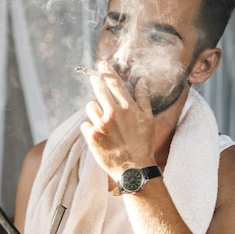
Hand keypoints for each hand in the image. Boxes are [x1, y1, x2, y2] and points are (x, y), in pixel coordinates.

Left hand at [80, 61, 155, 179]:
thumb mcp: (148, 120)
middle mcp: (113, 113)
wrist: (134, 169)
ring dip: (95, 111)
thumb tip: (142, 80)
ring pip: (90, 106)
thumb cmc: (143, 144)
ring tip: (106, 123)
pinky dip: (91, 127)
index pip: (115, 83)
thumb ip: (143, 98)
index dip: (107, 71)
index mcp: (128, 108)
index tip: (102, 64)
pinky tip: (101, 136)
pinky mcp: (91, 136)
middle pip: (99, 88)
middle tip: (94, 76)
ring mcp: (100, 124)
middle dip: (95, 80)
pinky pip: (86, 123)